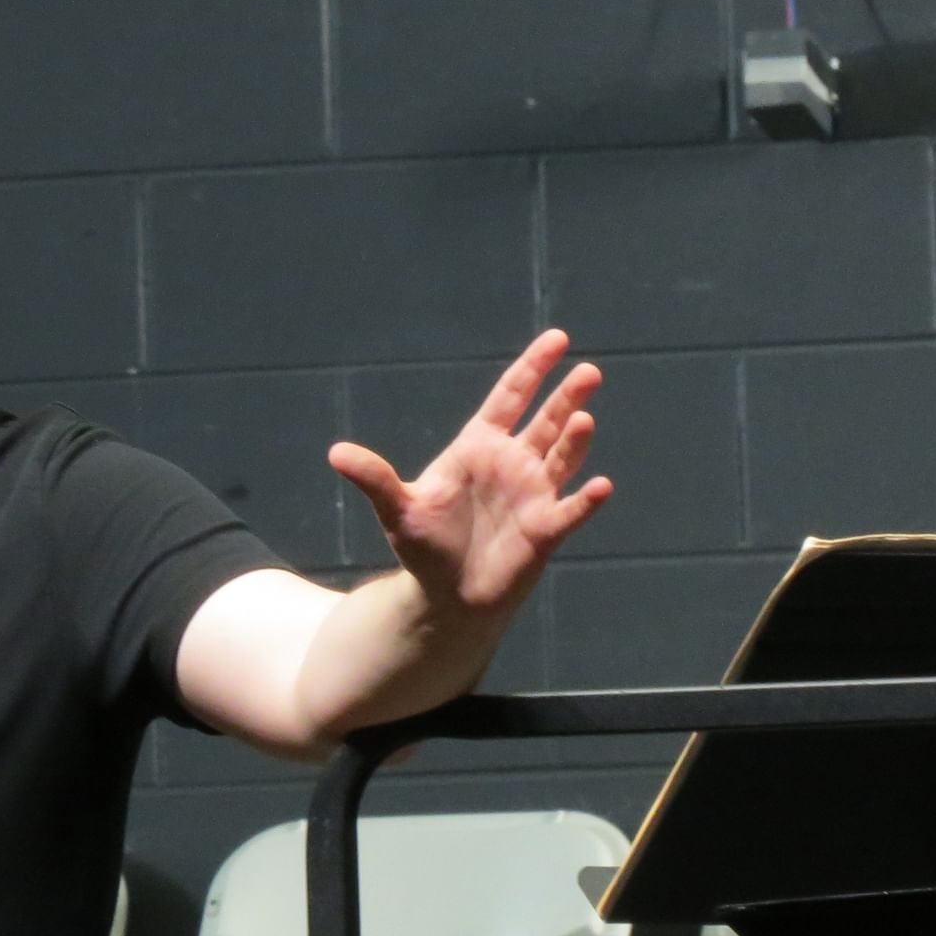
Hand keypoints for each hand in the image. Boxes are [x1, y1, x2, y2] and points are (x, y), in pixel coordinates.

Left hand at [329, 329, 611, 613]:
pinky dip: (585, 500)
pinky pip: (570, 510)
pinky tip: (600, 486)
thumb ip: (374, 479)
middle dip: (565, 396)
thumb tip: (335, 453)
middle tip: (587, 371)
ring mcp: (533, 494)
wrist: (448, 596)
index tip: (556, 339)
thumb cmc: (425, 547)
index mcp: (479, 446)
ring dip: (575, 439)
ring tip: (584, 418)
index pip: (511, 397)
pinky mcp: (545, 530)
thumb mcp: (397, 509)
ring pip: (562, 457)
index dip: (532, 368)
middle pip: (545, 420)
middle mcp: (512, 464)